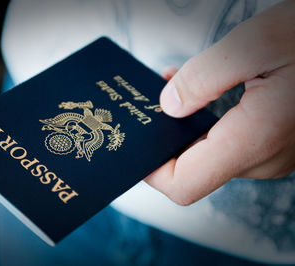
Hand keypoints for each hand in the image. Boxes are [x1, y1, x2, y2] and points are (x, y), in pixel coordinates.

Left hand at [145, 0, 294, 205]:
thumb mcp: (254, 44)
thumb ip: (203, 78)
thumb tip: (169, 106)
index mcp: (254, 139)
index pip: (185, 184)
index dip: (153, 170)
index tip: (137, 145)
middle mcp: (262, 158)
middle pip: (192, 169)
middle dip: (167, 136)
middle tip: (153, 102)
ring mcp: (269, 153)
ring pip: (209, 153)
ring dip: (186, 124)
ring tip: (175, 86)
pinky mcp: (272, 143)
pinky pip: (227, 142)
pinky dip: (207, 121)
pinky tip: (200, 91)